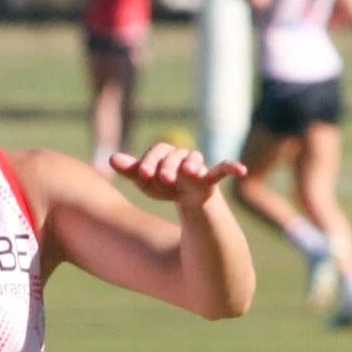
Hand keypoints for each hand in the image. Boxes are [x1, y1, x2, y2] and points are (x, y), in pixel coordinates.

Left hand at [109, 140, 245, 206]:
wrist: (187, 200)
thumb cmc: (164, 186)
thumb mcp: (145, 181)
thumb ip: (131, 170)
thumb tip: (111, 159)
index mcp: (165, 153)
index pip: (158, 151)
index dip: (149, 160)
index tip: (143, 175)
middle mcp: (182, 155)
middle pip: (174, 155)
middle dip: (167, 166)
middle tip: (163, 179)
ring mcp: (197, 165)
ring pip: (195, 159)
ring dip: (191, 165)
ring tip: (188, 173)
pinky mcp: (211, 177)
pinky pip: (224, 168)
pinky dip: (232, 167)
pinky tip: (241, 170)